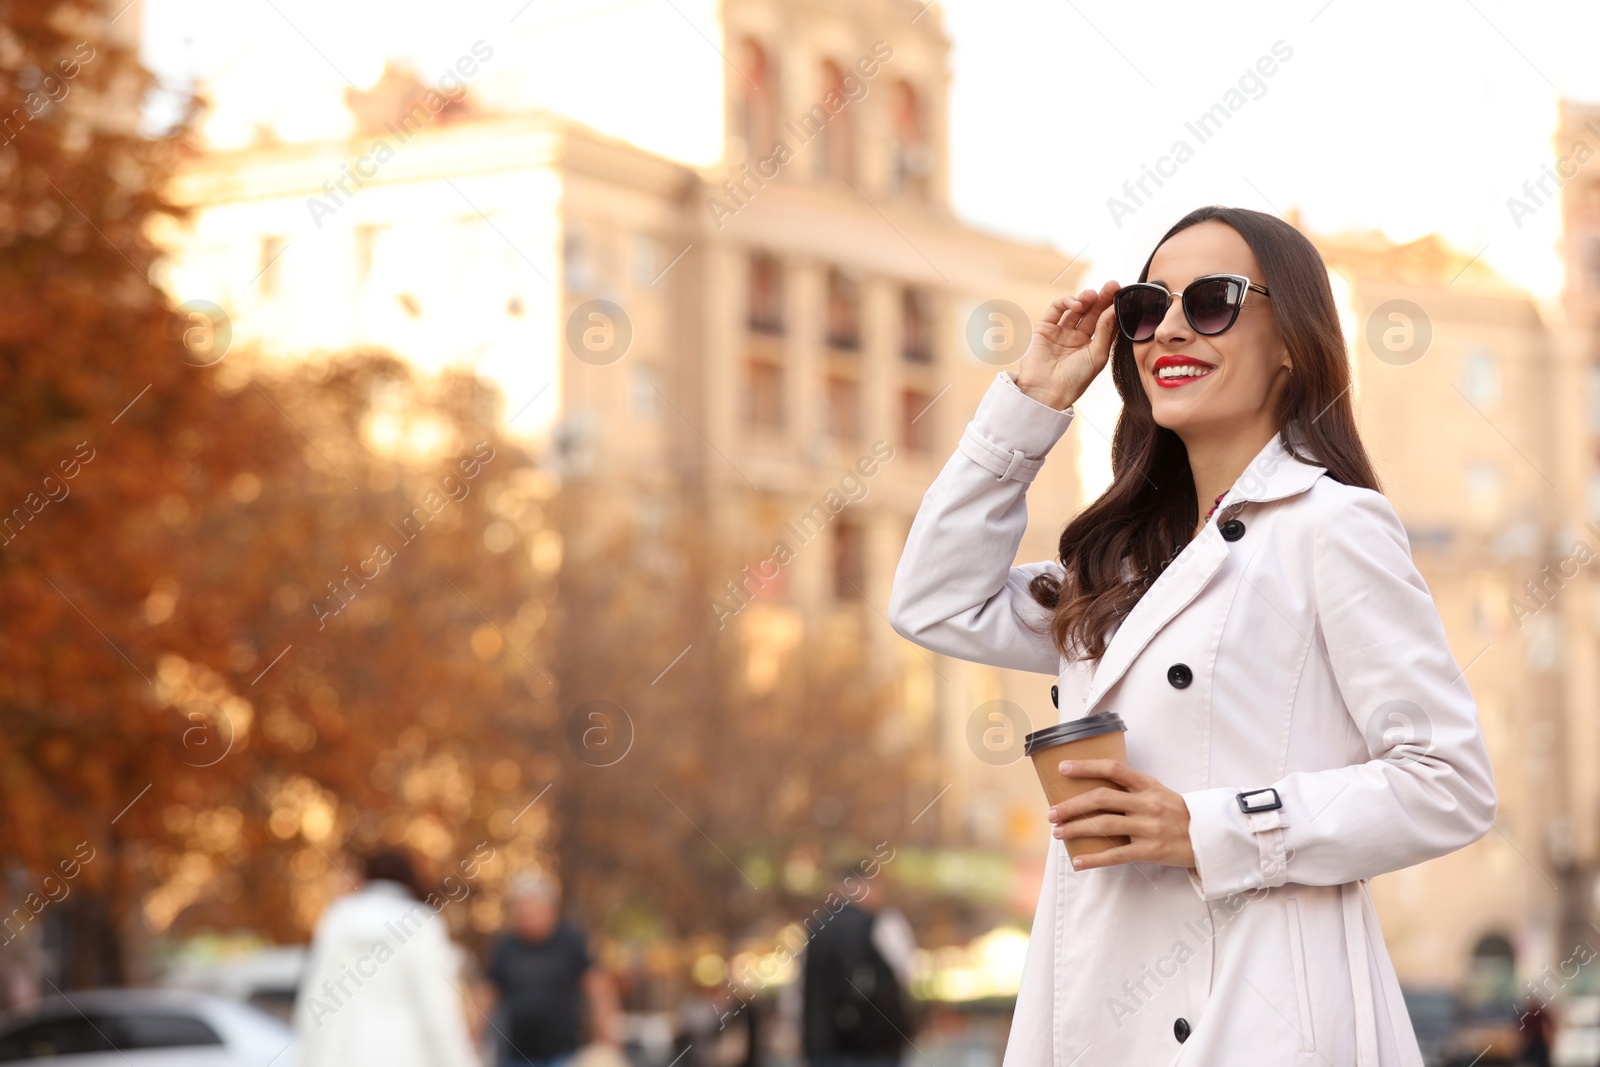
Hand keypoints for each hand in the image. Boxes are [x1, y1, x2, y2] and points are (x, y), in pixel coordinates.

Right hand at [1014, 281, 1121, 410]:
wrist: (1046, 392)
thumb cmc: (1075, 380)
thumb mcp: (1097, 355)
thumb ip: (1106, 330)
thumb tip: (1115, 308)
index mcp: (1092, 346)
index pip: (1105, 321)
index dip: (1113, 308)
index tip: (1124, 294)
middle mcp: (1077, 338)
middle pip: (1092, 312)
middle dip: (1102, 298)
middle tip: (1112, 285)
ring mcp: (1060, 332)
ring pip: (1075, 309)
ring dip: (1085, 298)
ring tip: (1093, 295)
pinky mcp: (1044, 328)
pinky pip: (1056, 309)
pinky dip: (1067, 302)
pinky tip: (1077, 304)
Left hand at [1046, 758, 1195, 870]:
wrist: (1209, 837)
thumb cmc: (1177, 813)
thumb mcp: (1158, 792)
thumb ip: (1131, 790)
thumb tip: (1093, 791)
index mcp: (1147, 785)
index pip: (1112, 768)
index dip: (1086, 766)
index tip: (1062, 768)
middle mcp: (1146, 803)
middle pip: (1101, 798)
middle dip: (1071, 805)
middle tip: (1052, 813)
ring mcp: (1148, 827)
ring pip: (1104, 825)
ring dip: (1076, 828)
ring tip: (1058, 832)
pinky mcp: (1150, 850)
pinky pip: (1116, 854)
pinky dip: (1094, 858)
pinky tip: (1078, 861)